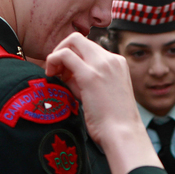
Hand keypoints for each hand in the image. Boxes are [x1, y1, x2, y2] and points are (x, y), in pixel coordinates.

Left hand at [45, 33, 160, 173]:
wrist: (123, 134)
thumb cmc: (114, 121)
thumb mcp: (104, 93)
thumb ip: (88, 79)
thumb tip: (66, 73)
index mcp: (118, 63)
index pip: (89, 48)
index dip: (74, 57)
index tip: (66, 74)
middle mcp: (111, 59)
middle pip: (79, 39)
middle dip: (63, 50)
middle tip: (56, 70)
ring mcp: (102, 65)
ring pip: (72, 41)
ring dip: (57, 54)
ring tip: (54, 75)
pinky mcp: (90, 76)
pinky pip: (64, 55)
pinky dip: (53, 60)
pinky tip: (51, 75)